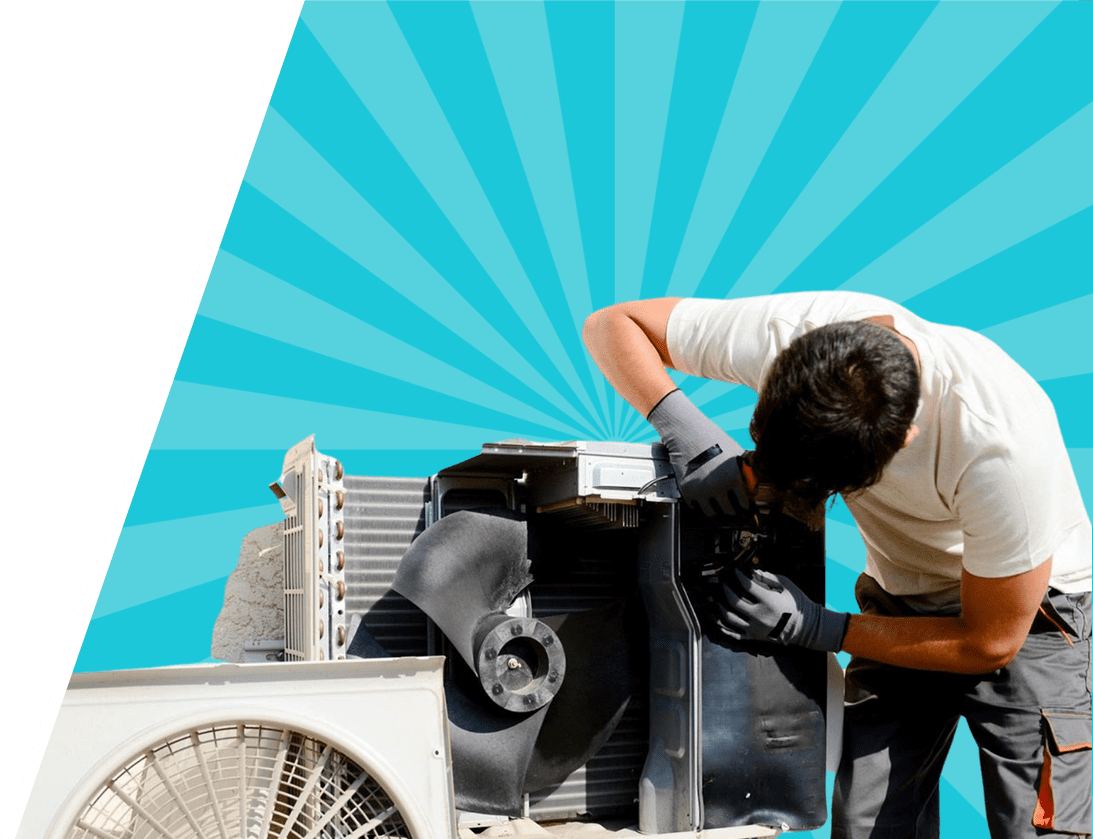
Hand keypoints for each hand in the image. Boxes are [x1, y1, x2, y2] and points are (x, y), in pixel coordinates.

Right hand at [646, 389, 752, 518]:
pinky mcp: (688, 491)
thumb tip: (755, 485)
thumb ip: (747, 471)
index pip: (745, 504)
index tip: (743, 504)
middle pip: (730, 511)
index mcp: (735, 477)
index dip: (745, 504)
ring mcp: (703, 490)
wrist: (688, 434)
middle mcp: (720, 486)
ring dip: (715, 508)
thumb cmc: (714, 440)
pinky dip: (700, 503)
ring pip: (713, 513)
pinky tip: (702, 494)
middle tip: (729, 502)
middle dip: (731, 507)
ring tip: (716, 500)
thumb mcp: (737, 453)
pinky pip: (696, 507)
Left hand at [718, 568, 848, 651]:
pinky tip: (717, 619)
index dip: (737, 576)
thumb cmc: (797, 603)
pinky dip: (723, 627)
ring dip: (720, 607)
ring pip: (730, 618)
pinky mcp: (754, 638)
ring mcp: (755, 629)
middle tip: (722, 583)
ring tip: (717, 599)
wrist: (806, 627)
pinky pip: (734, 634)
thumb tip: (752, 571)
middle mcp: (760, 616)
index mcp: (768, 601)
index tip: (733, 571)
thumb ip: (768, 577)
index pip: (746, 586)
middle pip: (734, 601)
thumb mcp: (786, 586)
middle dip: (725, 589)